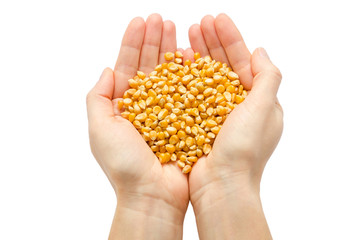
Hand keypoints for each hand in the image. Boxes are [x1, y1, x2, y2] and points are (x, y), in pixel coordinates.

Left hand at [86, 14, 187, 238]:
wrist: (154, 193)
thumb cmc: (124, 164)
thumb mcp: (100, 128)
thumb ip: (99, 97)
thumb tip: (107, 69)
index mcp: (124, 105)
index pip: (127, 66)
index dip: (132, 43)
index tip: (140, 21)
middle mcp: (146, 104)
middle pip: (149, 65)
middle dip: (153, 40)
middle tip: (160, 18)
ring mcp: (169, 110)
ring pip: (170, 73)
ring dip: (171, 50)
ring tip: (175, 27)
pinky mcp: (187, 118)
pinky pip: (189, 91)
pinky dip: (189, 71)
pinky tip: (190, 53)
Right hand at [187, 14, 282, 238]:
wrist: (220, 185)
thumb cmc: (244, 150)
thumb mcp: (265, 109)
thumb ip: (268, 77)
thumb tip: (260, 51)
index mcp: (257, 100)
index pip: (243, 60)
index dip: (230, 38)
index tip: (216, 19)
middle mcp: (237, 105)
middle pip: (223, 65)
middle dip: (211, 42)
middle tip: (198, 23)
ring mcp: (216, 113)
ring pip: (205, 77)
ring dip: (197, 55)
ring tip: (185, 35)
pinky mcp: (197, 122)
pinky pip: (191, 94)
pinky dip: (185, 78)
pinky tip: (176, 63)